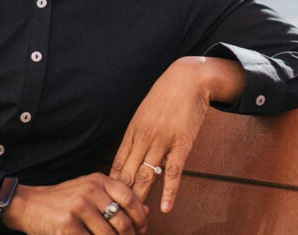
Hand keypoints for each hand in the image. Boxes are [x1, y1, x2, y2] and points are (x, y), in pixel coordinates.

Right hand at [0, 173, 146, 234]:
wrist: (29, 204)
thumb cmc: (63, 199)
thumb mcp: (90, 190)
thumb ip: (116, 197)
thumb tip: (146, 211)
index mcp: (99, 180)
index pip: (130, 198)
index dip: (140, 217)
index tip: (142, 229)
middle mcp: (90, 191)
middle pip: (122, 220)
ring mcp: (78, 207)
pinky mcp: (67, 225)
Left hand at [110, 56, 244, 213]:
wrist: (188, 78)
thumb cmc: (166, 96)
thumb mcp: (145, 114)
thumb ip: (138, 136)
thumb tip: (132, 159)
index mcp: (133, 132)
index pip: (117, 166)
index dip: (112, 187)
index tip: (108, 204)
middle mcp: (143, 138)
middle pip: (128, 175)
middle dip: (122, 198)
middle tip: (118, 216)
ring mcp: (162, 140)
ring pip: (147, 175)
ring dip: (141, 199)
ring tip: (137, 219)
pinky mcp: (182, 142)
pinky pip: (173, 171)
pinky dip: (169, 191)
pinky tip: (166, 207)